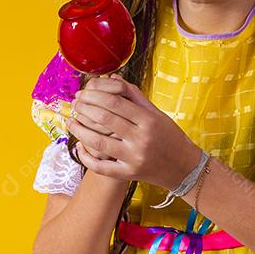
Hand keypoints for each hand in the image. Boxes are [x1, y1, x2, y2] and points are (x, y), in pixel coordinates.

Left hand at [66, 74, 201, 190]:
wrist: (184, 167)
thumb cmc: (170, 136)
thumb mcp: (156, 113)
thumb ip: (134, 96)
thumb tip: (112, 78)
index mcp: (149, 120)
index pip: (115, 101)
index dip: (94, 95)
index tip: (83, 92)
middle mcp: (141, 139)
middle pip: (105, 119)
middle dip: (85, 109)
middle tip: (75, 104)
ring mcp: (134, 158)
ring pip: (98, 142)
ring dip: (79, 130)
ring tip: (70, 121)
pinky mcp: (129, 174)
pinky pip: (101, 167)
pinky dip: (86, 157)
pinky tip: (78, 146)